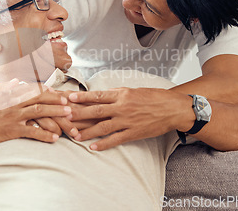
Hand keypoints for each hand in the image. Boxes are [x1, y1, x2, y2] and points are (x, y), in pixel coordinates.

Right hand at [0, 82, 71, 144]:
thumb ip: (3, 87)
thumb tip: (15, 81)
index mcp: (10, 94)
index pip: (32, 89)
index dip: (46, 90)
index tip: (57, 91)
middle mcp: (14, 103)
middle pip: (40, 98)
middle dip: (56, 99)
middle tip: (69, 102)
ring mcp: (13, 116)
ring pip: (39, 112)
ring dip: (56, 113)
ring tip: (68, 116)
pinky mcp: (12, 130)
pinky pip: (32, 132)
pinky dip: (44, 135)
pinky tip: (54, 138)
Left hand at [68, 88, 191, 150]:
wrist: (173, 109)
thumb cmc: (154, 97)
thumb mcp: (134, 90)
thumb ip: (117, 93)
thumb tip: (103, 94)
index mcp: (122, 94)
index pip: (98, 95)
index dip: (82, 97)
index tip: (69, 97)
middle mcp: (122, 107)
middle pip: (96, 111)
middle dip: (79, 114)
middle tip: (65, 116)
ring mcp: (127, 121)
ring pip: (103, 127)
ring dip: (87, 132)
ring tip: (75, 136)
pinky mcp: (133, 132)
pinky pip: (115, 139)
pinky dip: (104, 143)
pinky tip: (93, 146)